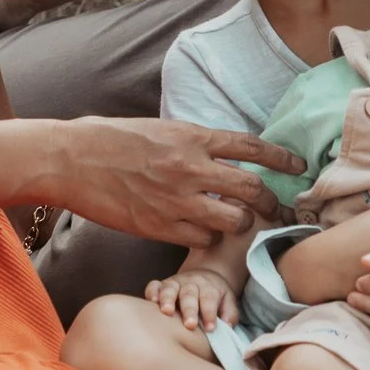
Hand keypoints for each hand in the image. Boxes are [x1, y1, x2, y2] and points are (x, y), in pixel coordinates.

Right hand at [50, 117, 300, 248]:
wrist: (71, 159)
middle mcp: (191, 167)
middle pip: (252, 189)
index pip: (252, 147)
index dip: (282, 158)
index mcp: (192, 136)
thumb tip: (217, 150)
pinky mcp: (159, 226)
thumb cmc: (109, 139)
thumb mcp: (159, 128)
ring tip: (234, 225)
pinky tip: (200, 235)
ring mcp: (177, 199)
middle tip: (277, 210)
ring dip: (238, 225)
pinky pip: (202, 241)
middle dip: (271, 203)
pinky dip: (206, 240)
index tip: (298, 166)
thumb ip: (191, 141)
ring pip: (232, 221)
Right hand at [146, 267, 237, 330]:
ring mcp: (175, 283)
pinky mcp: (162, 285)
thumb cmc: (216, 296)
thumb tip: (227, 326)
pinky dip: (152, 292)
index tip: (211, 329)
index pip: (210, 300)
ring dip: (167, 299)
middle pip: (189, 295)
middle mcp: (191, 284)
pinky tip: (152, 302)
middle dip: (189, 310)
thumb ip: (229, 314)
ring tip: (167, 311)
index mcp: (209, 288)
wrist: (205, 275)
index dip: (210, 314)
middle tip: (190, 325)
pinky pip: (154, 285)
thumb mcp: (229, 301)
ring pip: (170, 289)